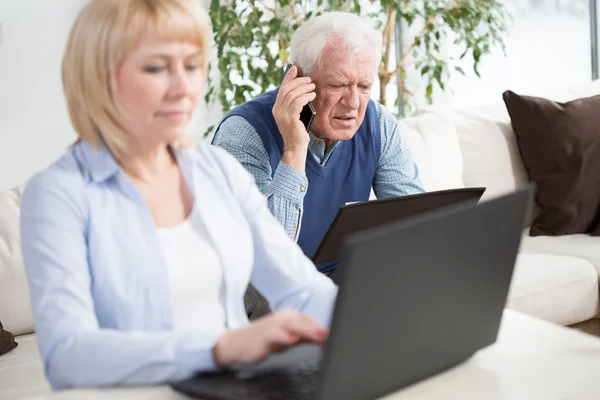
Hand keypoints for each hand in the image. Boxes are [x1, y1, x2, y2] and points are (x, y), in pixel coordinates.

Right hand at [212, 309, 327, 365]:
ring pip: (292, 325)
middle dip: (318, 329)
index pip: (310, 320)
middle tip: (331, 335)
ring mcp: (272, 326)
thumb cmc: (262, 340)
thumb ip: (304, 337)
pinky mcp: (263, 336)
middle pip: (304, 321)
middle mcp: (282, 318)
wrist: (235, 343)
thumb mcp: (286, 338)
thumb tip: (325, 338)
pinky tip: (292, 339)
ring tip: (320, 335)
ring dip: (307, 330)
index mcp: (289, 316)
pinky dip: (284, 337)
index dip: (322, 327)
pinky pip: (275, 335)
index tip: (336, 335)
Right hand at [272, 66, 315, 152]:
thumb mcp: (295, 115)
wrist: (295, 147)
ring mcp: (282, 115)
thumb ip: (295, 103)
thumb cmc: (298, 131)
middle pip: (286, 89)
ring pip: (292, 95)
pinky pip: (298, 103)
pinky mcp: (290, 119)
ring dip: (304, 88)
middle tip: (309, 79)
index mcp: (277, 108)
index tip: (295, 68)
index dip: (288, 77)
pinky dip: (306, 97)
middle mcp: (277, 110)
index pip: (281, 88)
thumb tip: (302, 88)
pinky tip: (312, 96)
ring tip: (313, 86)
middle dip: (298, 81)